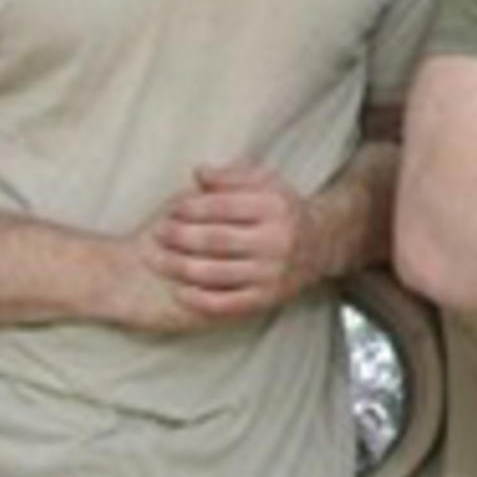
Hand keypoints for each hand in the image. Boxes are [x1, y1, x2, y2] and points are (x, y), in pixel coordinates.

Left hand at [139, 164, 323, 323]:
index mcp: (275, 208)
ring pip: (215, 273)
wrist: (319, 246)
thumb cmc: (281, 211)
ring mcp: (272, 274)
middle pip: (215, 240)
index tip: (172, 209)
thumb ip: (231, 176)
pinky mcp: (267, 299)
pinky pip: (225, 303)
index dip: (190, 207)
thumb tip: (199, 173)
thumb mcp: (265, 183)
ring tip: (158, 259)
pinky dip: (198, 299)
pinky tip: (178, 290)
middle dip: (179, 236)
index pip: (222, 206)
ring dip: (180, 267)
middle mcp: (277, 241)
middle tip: (157, 233)